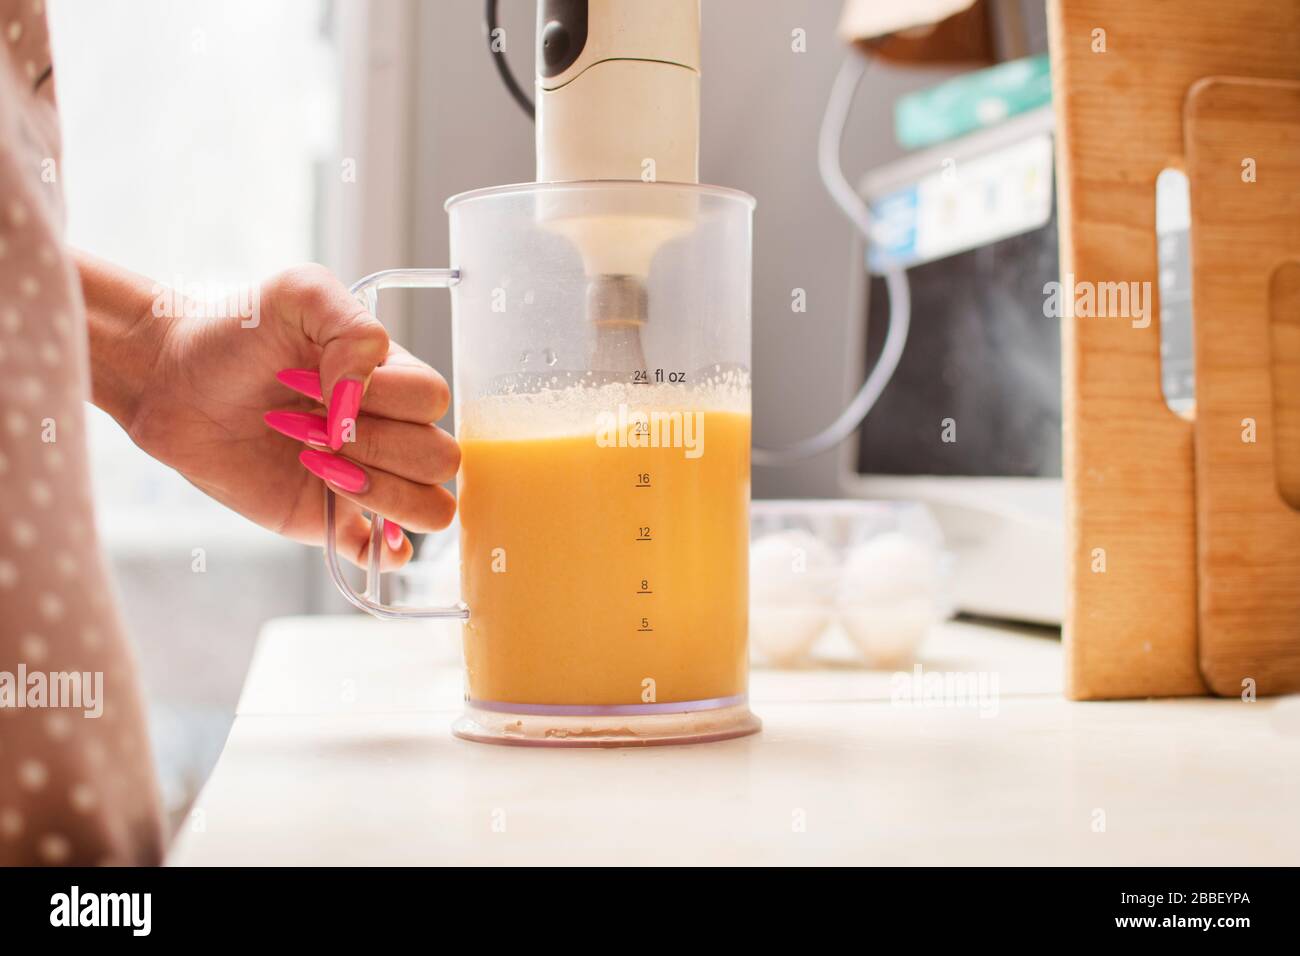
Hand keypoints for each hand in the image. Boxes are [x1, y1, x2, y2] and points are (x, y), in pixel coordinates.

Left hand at [94, 261, 457, 567]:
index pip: (433, 400)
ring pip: (431, 509)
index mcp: (396, 378)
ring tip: (314, 465)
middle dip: (371, 445)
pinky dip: (388, 554)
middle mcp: (392, 429)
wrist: (172, 380)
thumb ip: (352, 328)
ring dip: (378, 492)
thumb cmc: (237, 331)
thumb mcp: (299, 293)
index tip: (307, 382)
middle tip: (306, 427)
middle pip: (440, 458)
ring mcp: (369, 477)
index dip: (379, 398)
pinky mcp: (334, 521)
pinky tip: (362, 532)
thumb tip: (363, 399)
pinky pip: (390, 556)